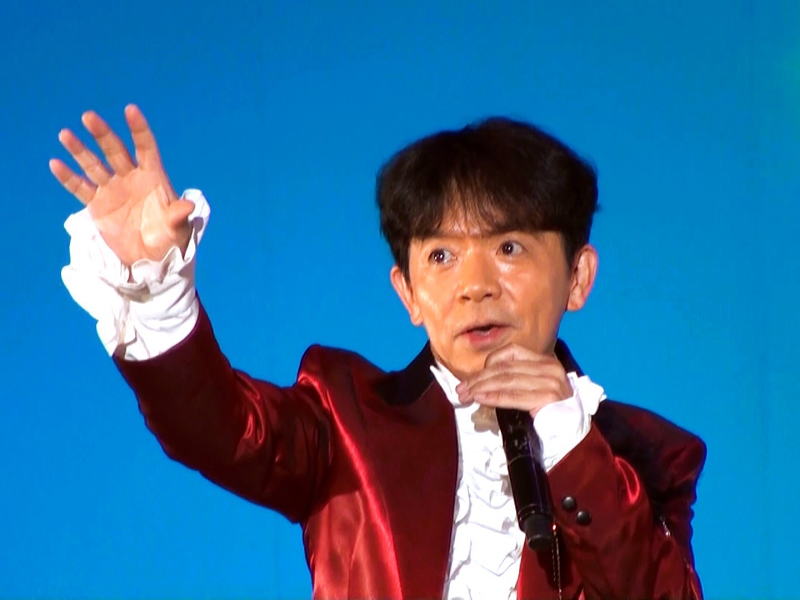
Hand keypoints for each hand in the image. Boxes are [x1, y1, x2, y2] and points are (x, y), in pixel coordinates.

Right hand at [50, 104, 193, 265]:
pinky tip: (56, 164)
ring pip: (94, 165)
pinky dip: (68, 177)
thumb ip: (178, 216)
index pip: (146, 147)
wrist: (150, 261)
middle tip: (89, 116)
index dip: (138, 129)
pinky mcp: (98, 204)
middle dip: (102, 134)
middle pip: (115, 151)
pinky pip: (81, 188)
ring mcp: (113, 190)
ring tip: (65, 135)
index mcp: (153, 178)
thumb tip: (187, 206)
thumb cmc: (169, 241)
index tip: (130, 110)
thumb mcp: (177, 230)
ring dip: (80, 150)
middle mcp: (131, 178)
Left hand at [455, 344, 571, 416]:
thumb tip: (479, 384)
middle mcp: (550, 368)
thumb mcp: (531, 391)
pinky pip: (513, 396)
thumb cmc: (549, 416)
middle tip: (461, 390)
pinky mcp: (549, 398)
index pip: (511, 353)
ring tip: (466, 396)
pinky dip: (494, 397)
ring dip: (481, 388)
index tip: (471, 378)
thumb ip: (511, 382)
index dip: (487, 364)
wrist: (573, 440)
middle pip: (505, 368)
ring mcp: (551, 382)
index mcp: (545, 362)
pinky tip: (480, 399)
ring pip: (506, 380)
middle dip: (478, 379)